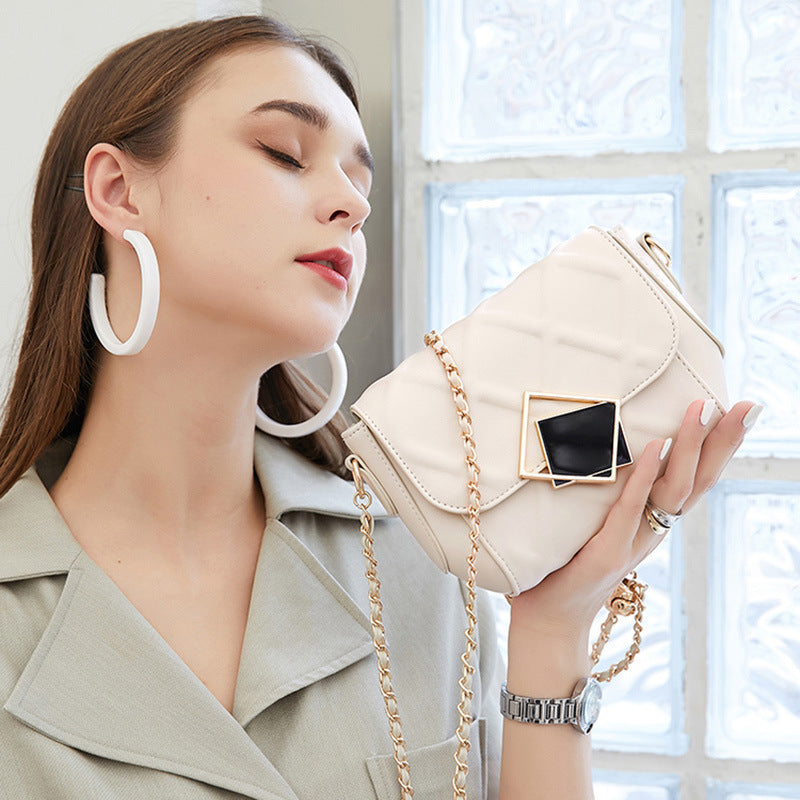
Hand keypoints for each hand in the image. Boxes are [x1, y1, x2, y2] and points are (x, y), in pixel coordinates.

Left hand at [508, 399, 761, 641]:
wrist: (550, 620)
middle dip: (721, 442)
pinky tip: (656, 447)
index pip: (695, 479)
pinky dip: (643, 477)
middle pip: (697, 482)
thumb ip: (605, 490)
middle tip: (744, 404)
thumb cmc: (567, 565)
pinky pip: (629, 509)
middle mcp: (651, 531)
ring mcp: (632, 542)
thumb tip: (592, 440)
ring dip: (689, 448)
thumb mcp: (594, 522)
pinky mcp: (607, 552)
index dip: (719, 447)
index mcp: (653, 523)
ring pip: (673, 491)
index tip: (739, 408)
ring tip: (702, 411)